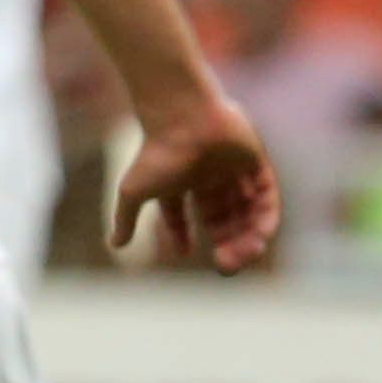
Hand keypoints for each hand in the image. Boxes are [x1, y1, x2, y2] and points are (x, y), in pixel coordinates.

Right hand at [116, 91, 280, 272]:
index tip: (182, 251)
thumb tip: (114, 245)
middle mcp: (207, 174)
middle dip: (224, 242)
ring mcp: (233, 169)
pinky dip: (265, 220)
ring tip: (240, 255)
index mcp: (180, 178)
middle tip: (224, 264)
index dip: (181, 232)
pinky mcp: (256, 162)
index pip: (182, 211)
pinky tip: (257, 237)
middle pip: (221, 216)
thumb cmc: (156, 153)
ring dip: (246, 237)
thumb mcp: (134, 192)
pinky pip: (267, 198)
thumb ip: (125, 219)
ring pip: (246, 211)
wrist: (183, 118)